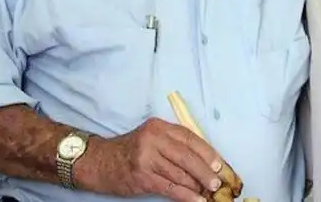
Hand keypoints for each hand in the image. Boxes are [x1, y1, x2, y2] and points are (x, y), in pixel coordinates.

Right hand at [78, 117, 231, 201]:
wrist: (99, 162)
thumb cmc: (130, 151)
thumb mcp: (151, 139)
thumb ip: (174, 145)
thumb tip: (204, 161)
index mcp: (159, 126)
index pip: (190, 138)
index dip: (207, 152)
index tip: (220, 164)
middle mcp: (153, 139)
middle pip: (187, 156)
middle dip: (206, 171)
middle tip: (218, 182)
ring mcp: (147, 157)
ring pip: (180, 173)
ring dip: (197, 186)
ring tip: (209, 194)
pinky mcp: (142, 176)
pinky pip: (170, 187)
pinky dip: (186, 195)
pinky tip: (196, 200)